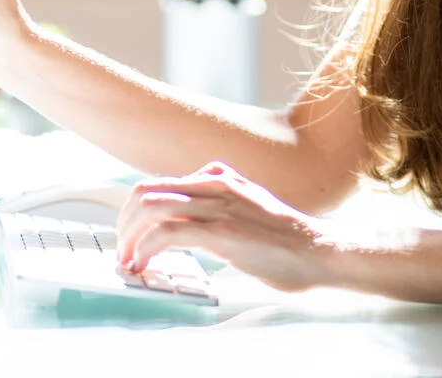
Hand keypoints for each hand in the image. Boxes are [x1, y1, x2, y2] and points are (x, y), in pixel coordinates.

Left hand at [115, 162, 338, 292]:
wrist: (319, 250)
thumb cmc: (285, 238)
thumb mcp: (247, 206)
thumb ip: (219, 205)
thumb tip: (188, 221)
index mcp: (217, 177)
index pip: (158, 184)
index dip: (134, 211)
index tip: (128, 234)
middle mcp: (213, 185)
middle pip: (146, 190)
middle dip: (124, 221)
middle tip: (122, 249)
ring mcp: (217, 206)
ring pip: (152, 207)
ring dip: (130, 236)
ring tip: (128, 260)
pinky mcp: (222, 232)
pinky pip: (169, 232)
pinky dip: (147, 248)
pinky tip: (144, 263)